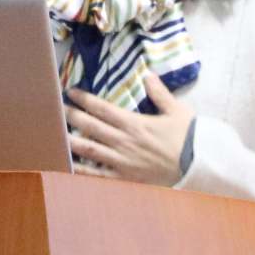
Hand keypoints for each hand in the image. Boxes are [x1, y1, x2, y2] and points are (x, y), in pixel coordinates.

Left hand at [63, 80, 193, 186]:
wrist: (199, 167)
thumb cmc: (189, 138)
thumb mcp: (177, 110)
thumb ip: (160, 93)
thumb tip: (148, 75)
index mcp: (134, 123)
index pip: (102, 108)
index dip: (83, 99)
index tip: (70, 92)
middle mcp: (124, 141)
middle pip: (90, 126)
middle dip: (71, 116)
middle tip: (57, 109)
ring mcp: (122, 161)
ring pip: (89, 150)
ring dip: (71, 141)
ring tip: (55, 135)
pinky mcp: (125, 178)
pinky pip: (99, 175)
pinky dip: (83, 171)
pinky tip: (69, 166)